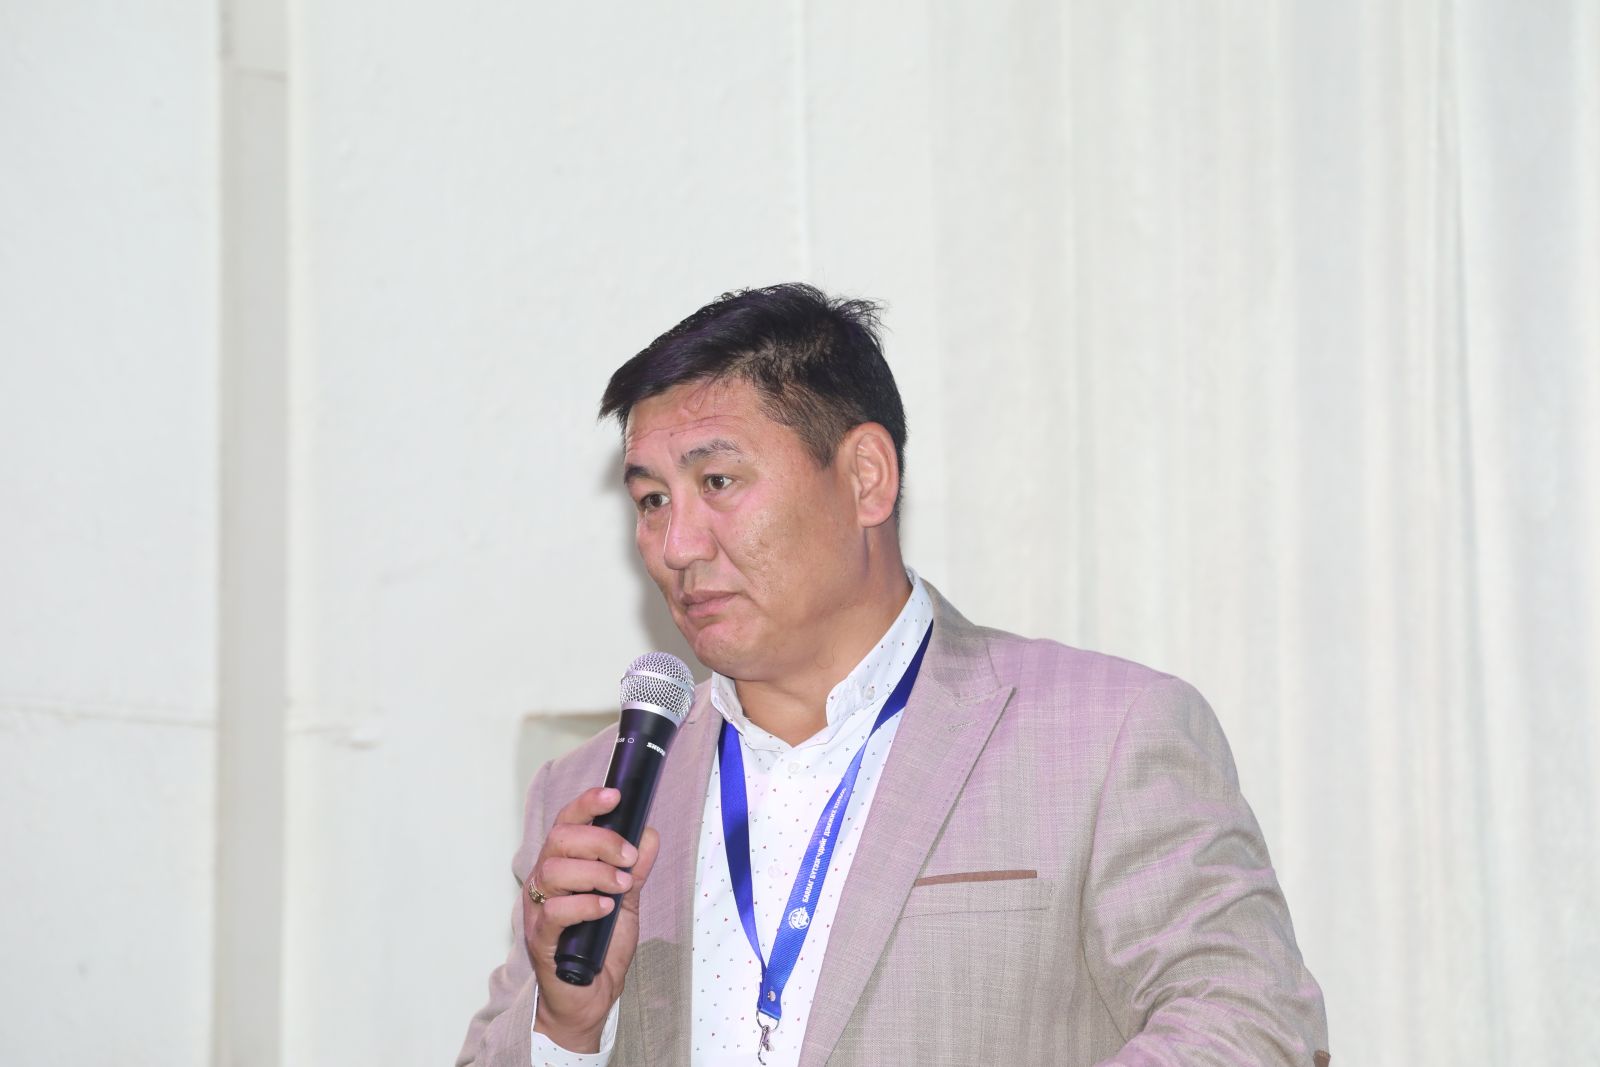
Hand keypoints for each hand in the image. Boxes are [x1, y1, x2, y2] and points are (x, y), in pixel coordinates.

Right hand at [523, 787, 660, 1053]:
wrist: (589, 998)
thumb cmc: (601, 946)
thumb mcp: (627, 902)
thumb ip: (634, 870)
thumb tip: (648, 834)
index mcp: (564, 865)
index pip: (567, 823)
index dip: (587, 804)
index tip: (614, 795)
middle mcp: (545, 882)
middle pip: (560, 840)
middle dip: (600, 840)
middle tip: (628, 857)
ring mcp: (538, 909)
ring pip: (554, 870)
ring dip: (596, 872)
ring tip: (621, 886)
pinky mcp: (540, 939)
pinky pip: (554, 911)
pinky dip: (583, 904)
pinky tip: (605, 908)